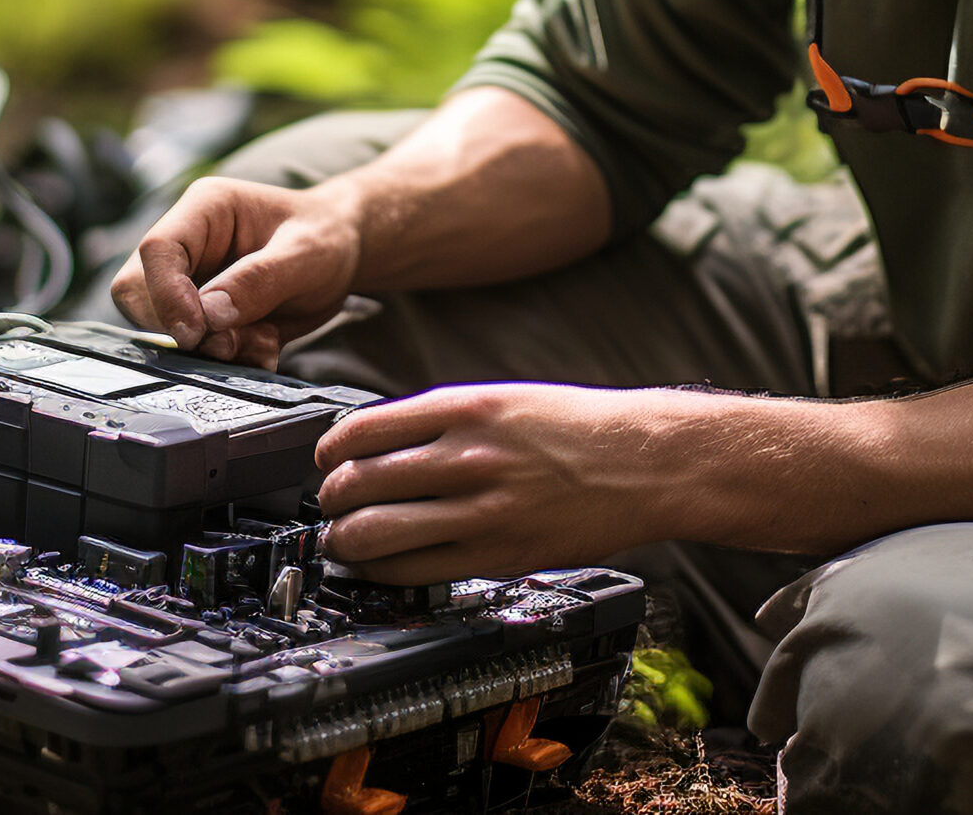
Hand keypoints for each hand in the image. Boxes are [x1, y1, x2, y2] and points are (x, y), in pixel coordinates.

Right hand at [107, 178, 362, 367]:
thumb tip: (210, 317)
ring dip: (209, 348)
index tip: (196, 332)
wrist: (344, 255)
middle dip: (179, 328)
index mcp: (204, 210)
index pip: (157, 249)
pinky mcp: (203, 316)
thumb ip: (260, 279)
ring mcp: (190, 282)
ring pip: (161, 327)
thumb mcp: (308, 251)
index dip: (166, 295)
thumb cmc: (326, 236)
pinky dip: (227, 360)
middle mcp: (187, 245)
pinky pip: (193, 348)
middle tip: (230, 345)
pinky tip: (265, 347)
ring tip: (262, 342)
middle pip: (138, 291)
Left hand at [314, 383, 695, 583]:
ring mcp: (482, 510)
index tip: (326, 460)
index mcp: (467, 409)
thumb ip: (443, 419)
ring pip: (375, 532)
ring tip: (345, 539)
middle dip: (331, 499)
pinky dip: (382, 572)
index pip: (362, 429)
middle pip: (358, 482)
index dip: (328, 451)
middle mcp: (468, 457)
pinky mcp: (497, 556)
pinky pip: (415, 572)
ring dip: (345, 540)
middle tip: (331, 504)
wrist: (647, 461)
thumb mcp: (505, 399)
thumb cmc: (580, 429)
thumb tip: (378, 443)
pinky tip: (381, 566)